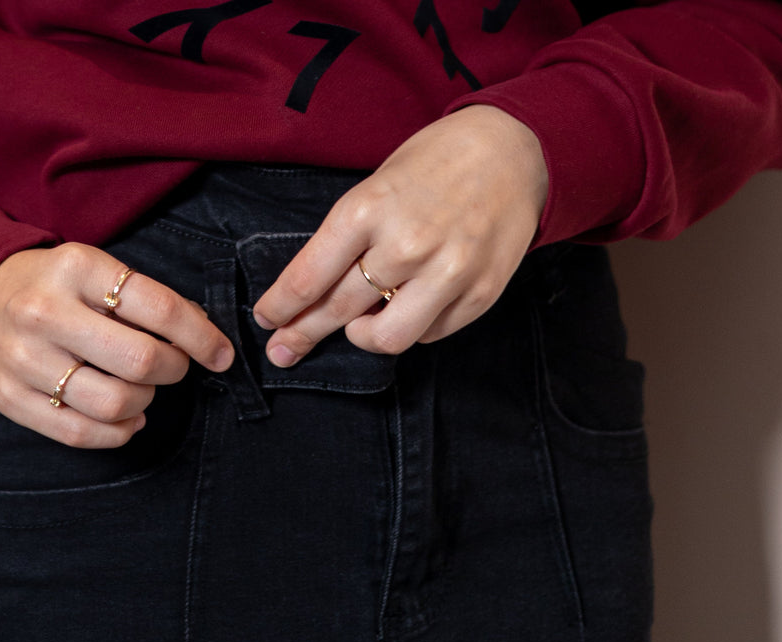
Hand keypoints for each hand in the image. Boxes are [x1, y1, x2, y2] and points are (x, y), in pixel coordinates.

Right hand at [0, 243, 233, 447]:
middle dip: (174, 370)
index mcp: (76, 269)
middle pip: (141, 362)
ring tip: (141, 388)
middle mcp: (45, 313)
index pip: (159, 309)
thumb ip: (143, 298)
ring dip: (145, 402)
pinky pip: (82, 433)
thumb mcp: (91, 269)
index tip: (220, 354)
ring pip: (115, 404)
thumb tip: (203, 334)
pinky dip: (119, 431)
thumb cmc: (48, 287)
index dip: (202, 338)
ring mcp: (24, 359)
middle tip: (174, 366)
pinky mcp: (10, 398)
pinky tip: (127, 418)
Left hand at [253, 105, 547, 365]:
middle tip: (284, 350)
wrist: (513, 151)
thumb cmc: (434, 165)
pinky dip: (413, 326)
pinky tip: (410, 304)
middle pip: (339, 311)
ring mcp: (447, 272)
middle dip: (303, 334)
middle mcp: (407, 244)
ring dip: (364, 337)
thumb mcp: (376, 187)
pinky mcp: (480, 293)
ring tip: (360, 325)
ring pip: (387, 338)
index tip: (267, 320)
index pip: (310, 277)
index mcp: (368, 209)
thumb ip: (348, 241)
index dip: (281, 307)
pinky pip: (430, 334)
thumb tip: (312, 296)